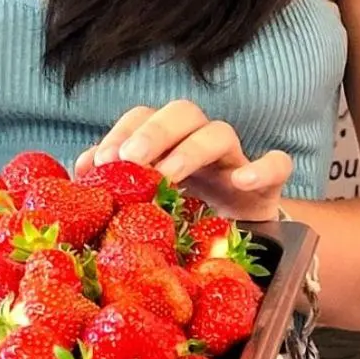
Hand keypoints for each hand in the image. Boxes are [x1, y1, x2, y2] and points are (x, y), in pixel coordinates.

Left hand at [74, 101, 291, 221]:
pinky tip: (240, 182)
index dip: (120, 133)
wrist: (242, 246)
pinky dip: (262, 168)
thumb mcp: (148, 200)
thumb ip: (117, 180)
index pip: (143, 116)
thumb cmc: (187, 216)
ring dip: (191, 149)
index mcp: (169, 142)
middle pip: (182, 112)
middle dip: (153, 132)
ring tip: (169, 175)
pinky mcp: (268, 185)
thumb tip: (81, 167)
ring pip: (220, 132)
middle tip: (130, 161)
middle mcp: (201, 142)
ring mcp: (236, 161)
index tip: (100, 162)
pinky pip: (277, 164)